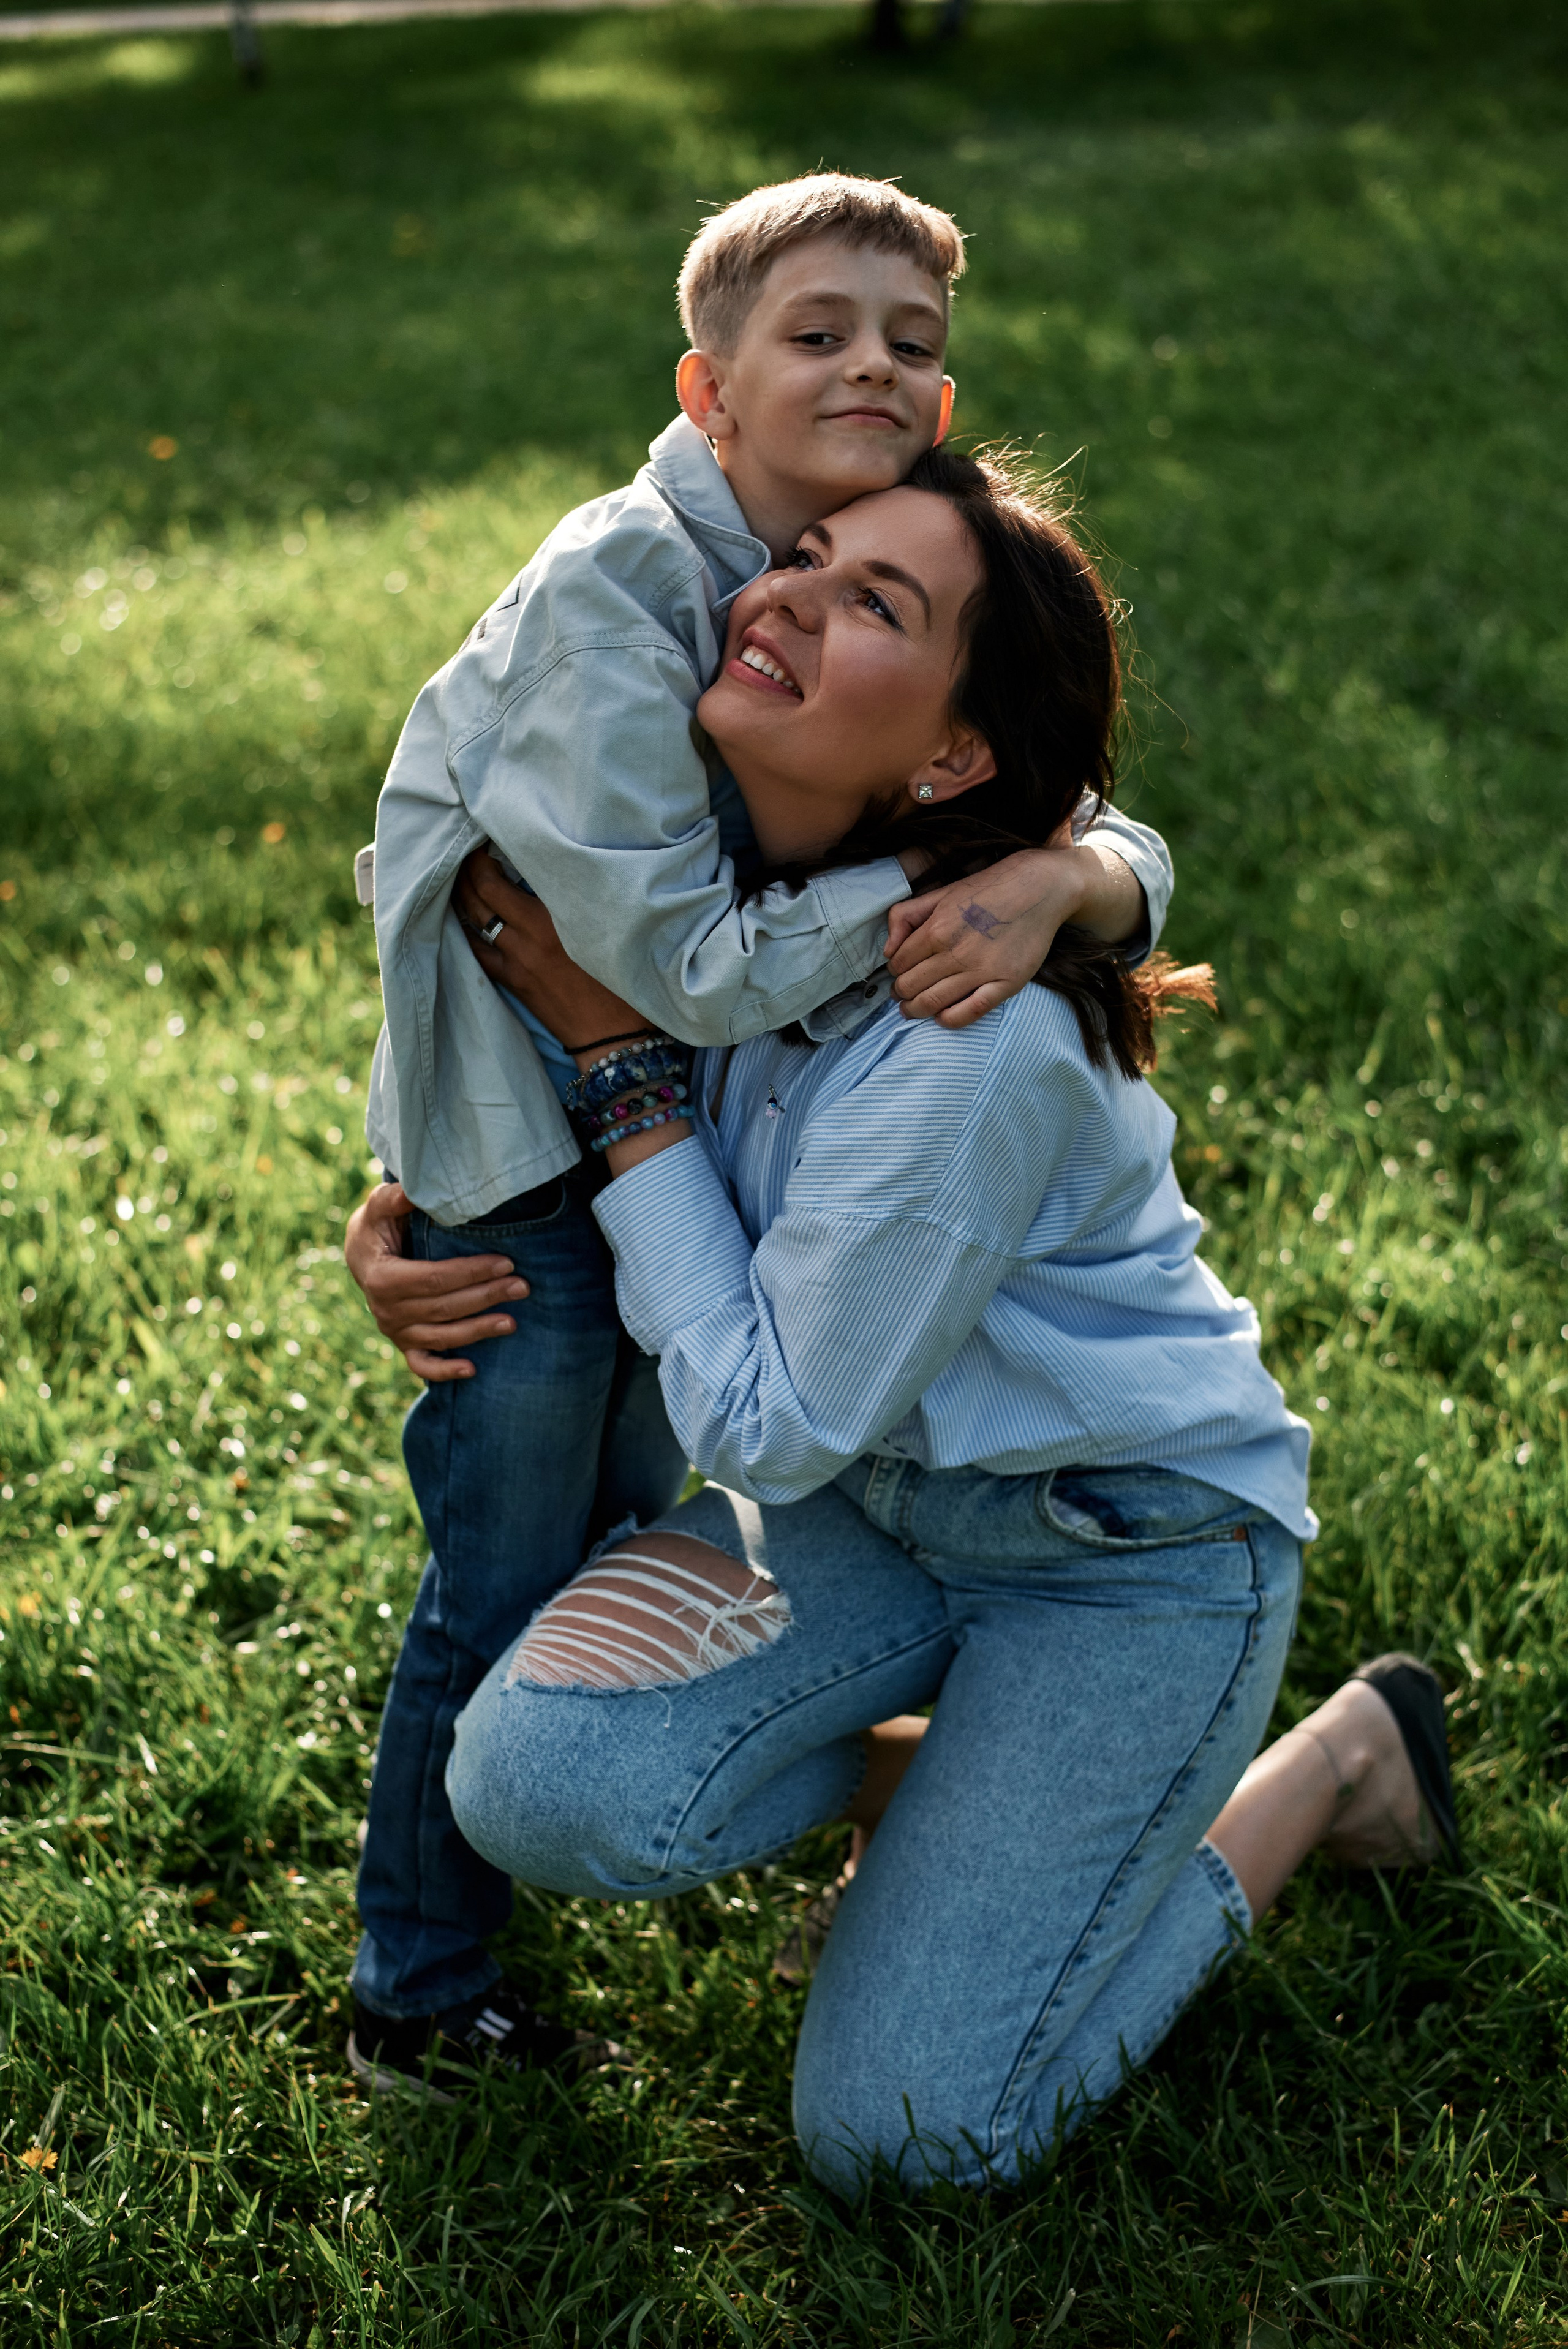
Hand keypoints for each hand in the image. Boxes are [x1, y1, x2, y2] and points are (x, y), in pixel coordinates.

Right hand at [344, 1181, 529, 1383]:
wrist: (361, 1252)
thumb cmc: (378, 1224)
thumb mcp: (380, 1205)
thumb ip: (395, 1198)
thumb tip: (414, 1190)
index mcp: (382, 1278)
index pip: (434, 1279)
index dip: (471, 1273)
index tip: (505, 1263)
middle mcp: (386, 1310)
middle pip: (444, 1308)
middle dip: (486, 1297)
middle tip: (522, 1287)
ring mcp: (394, 1331)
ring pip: (441, 1337)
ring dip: (478, 1331)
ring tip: (513, 1322)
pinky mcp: (402, 1344)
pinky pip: (422, 1365)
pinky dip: (445, 1371)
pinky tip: (473, 1369)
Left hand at [454, 850, 647, 1048]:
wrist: (614, 1034)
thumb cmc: (622, 980)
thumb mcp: (604, 928)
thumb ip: (577, 899)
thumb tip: (557, 868)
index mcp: (552, 919)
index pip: (500, 880)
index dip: (483, 856)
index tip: (485, 839)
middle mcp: (528, 936)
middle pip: (481, 894)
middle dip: (469, 870)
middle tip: (468, 851)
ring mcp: (516, 960)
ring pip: (474, 920)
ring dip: (464, 896)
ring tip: (462, 877)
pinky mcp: (512, 981)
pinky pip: (477, 951)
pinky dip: (467, 930)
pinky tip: (464, 917)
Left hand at [885, 840, 1144, 1026]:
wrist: (1040, 888)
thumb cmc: (989, 889)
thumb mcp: (941, 893)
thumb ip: (906, 916)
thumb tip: (887, 950)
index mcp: (936, 929)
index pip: (899, 963)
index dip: (894, 971)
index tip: (898, 973)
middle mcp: (955, 953)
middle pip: (912, 986)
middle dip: (900, 993)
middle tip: (901, 994)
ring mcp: (982, 971)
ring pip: (933, 1002)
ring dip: (915, 1010)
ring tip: (911, 1010)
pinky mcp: (1006, 983)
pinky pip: (970, 1012)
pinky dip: (949, 1020)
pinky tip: (941, 1017)